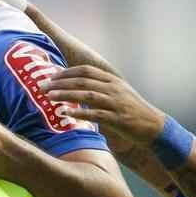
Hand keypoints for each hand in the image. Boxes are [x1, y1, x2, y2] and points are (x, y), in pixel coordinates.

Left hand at [41, 66, 165, 144]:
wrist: (153, 126)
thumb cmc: (131, 110)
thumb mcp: (117, 93)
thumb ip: (98, 88)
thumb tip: (74, 86)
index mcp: (112, 80)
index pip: (86, 71)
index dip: (66, 72)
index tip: (51, 75)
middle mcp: (113, 88)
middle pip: (82, 81)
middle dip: (60, 83)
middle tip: (42, 86)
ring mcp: (116, 103)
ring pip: (87, 96)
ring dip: (66, 95)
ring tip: (49, 97)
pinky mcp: (118, 119)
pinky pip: (96, 114)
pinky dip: (80, 113)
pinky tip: (66, 114)